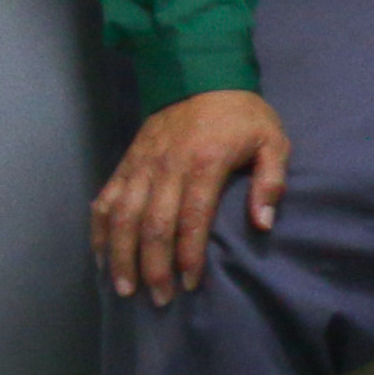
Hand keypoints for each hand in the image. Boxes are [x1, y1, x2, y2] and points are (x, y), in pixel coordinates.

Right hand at [92, 88, 286, 304]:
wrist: (199, 76)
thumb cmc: (242, 115)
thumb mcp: (273, 140)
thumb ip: (271, 182)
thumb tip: (263, 223)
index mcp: (204, 164)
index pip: (191, 220)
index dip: (188, 256)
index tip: (190, 284)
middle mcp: (166, 168)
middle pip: (152, 226)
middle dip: (153, 267)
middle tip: (158, 299)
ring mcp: (141, 166)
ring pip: (122, 218)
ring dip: (121, 255)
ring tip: (124, 288)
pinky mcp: (125, 164)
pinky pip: (106, 201)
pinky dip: (100, 231)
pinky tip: (102, 257)